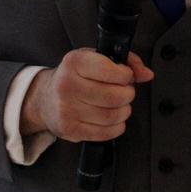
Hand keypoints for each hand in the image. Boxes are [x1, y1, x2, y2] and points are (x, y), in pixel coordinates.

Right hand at [19, 48, 154, 142]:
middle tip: (124, 92)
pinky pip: (105, 133)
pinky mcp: (70, 129)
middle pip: (114, 96)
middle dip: (127, 95)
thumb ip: (125, 61)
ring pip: (112, 116)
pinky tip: (112, 119)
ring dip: (123, 112)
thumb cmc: (74, 77)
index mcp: (74, 62)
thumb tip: (147, 74)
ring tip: (119, 105)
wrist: (44, 99)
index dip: (126, 75)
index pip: (110, 70)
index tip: (125, 76)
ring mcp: (66, 110)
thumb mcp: (94, 58)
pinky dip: (116, 127)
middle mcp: (67, 85)